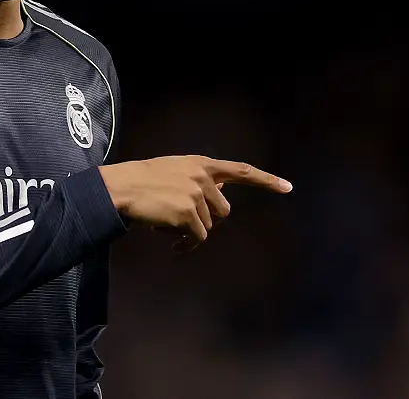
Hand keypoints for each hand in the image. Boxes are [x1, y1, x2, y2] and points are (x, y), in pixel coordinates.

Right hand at [98, 156, 290, 250]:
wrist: (119, 188)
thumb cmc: (142, 182)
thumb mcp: (174, 171)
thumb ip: (200, 180)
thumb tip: (223, 196)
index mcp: (201, 164)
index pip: (241, 170)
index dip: (266, 180)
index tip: (288, 187)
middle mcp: (203, 177)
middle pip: (222, 211)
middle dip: (206, 220)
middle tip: (180, 221)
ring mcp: (197, 195)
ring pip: (208, 226)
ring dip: (190, 231)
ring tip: (165, 224)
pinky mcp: (188, 214)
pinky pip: (196, 238)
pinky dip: (185, 244)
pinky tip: (170, 242)